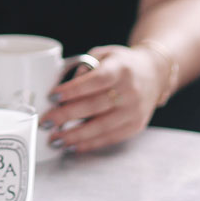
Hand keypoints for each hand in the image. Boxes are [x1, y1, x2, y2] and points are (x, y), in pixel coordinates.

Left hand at [37, 44, 161, 153]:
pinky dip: (89, 144)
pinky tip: (72, 145)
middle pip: (94, 106)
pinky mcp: (135, 126)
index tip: (52, 96)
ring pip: (101, 127)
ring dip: (75, 135)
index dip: (73, 90)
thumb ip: (85, 67)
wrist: (154, 74)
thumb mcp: (104, 54)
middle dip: (66, 116)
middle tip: (45, 122)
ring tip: (55, 140)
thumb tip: (65, 88)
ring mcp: (134, 111)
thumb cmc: (122, 63)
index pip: (96, 81)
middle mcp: (130, 91)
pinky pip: (109, 138)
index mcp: (121, 69)